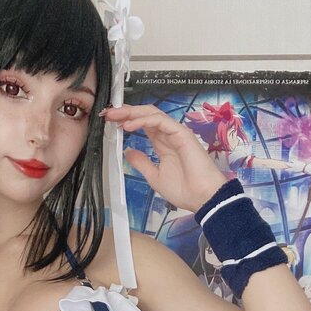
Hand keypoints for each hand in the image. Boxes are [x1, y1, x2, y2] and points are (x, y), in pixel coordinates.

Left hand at [101, 103, 227, 213]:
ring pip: (151, 114)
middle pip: (145, 115)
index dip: (126, 120)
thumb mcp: (154, 176)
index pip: (143, 125)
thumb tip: (128, 152)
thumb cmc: (184, 190)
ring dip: (131, 113)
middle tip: (108, 113)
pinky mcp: (181, 133)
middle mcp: (168, 135)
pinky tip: (129, 126)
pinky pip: (160, 121)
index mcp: (162, 144)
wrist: (202, 198)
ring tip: (115, 116)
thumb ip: (141, 162)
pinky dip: (143, 121)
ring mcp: (175, 132)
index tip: (109, 122)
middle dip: (125, 112)